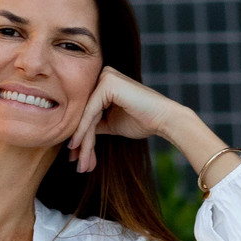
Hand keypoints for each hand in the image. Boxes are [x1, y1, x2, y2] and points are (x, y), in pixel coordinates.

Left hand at [67, 69, 181, 174]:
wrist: (164, 119)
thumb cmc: (143, 121)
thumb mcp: (112, 122)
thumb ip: (95, 123)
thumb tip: (76, 135)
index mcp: (105, 82)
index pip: (87, 112)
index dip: (81, 136)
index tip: (76, 157)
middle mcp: (104, 75)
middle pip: (85, 114)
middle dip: (81, 142)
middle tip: (78, 165)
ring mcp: (105, 77)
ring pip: (86, 116)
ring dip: (83, 143)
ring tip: (81, 164)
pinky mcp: (107, 83)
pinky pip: (90, 112)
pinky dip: (84, 131)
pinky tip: (78, 147)